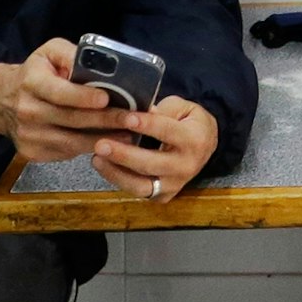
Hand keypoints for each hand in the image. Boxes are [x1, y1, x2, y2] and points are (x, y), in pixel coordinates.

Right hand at [0, 39, 137, 164]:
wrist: (0, 101)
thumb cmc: (34, 73)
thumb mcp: (49, 52)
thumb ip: (72, 55)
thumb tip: (99, 64)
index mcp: (31, 82)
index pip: (59, 92)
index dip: (83, 97)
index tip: (106, 97)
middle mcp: (27, 111)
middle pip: (71, 120)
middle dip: (105, 120)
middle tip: (133, 119)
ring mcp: (29, 136)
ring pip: (71, 142)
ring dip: (103, 139)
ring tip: (128, 133)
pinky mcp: (32, 153)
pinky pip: (66, 153)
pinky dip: (89, 149)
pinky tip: (109, 143)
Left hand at [89, 94, 218, 201]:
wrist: (205, 145)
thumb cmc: (188, 121)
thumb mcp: (182, 107)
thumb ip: (161, 109)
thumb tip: (136, 112)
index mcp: (194, 140)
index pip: (168, 132)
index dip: (147, 125)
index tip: (127, 118)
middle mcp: (186, 166)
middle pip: (151, 164)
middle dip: (124, 154)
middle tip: (101, 144)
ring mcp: (174, 184)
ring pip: (142, 186)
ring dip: (116, 173)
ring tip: (97, 158)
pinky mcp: (163, 195)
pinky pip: (138, 191)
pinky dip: (119, 180)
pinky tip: (104, 166)